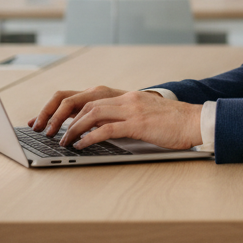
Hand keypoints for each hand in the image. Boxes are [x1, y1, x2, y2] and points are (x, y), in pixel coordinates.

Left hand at [30, 86, 203, 150]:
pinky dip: (89, 137)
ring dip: (71, 129)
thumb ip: (122, 117)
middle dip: (59, 116)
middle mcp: (124, 98)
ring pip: (90, 113)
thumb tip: (97, 130)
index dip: (62, 107)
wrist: (196, 121)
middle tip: (46, 131)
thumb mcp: (143, 115)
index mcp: (124, 96)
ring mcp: (131, 109)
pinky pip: (106, 129)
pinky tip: (80, 146)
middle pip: (81, 101)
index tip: (47, 120)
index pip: (85, 96)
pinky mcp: (138, 123)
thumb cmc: (172, 123)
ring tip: (61, 141)